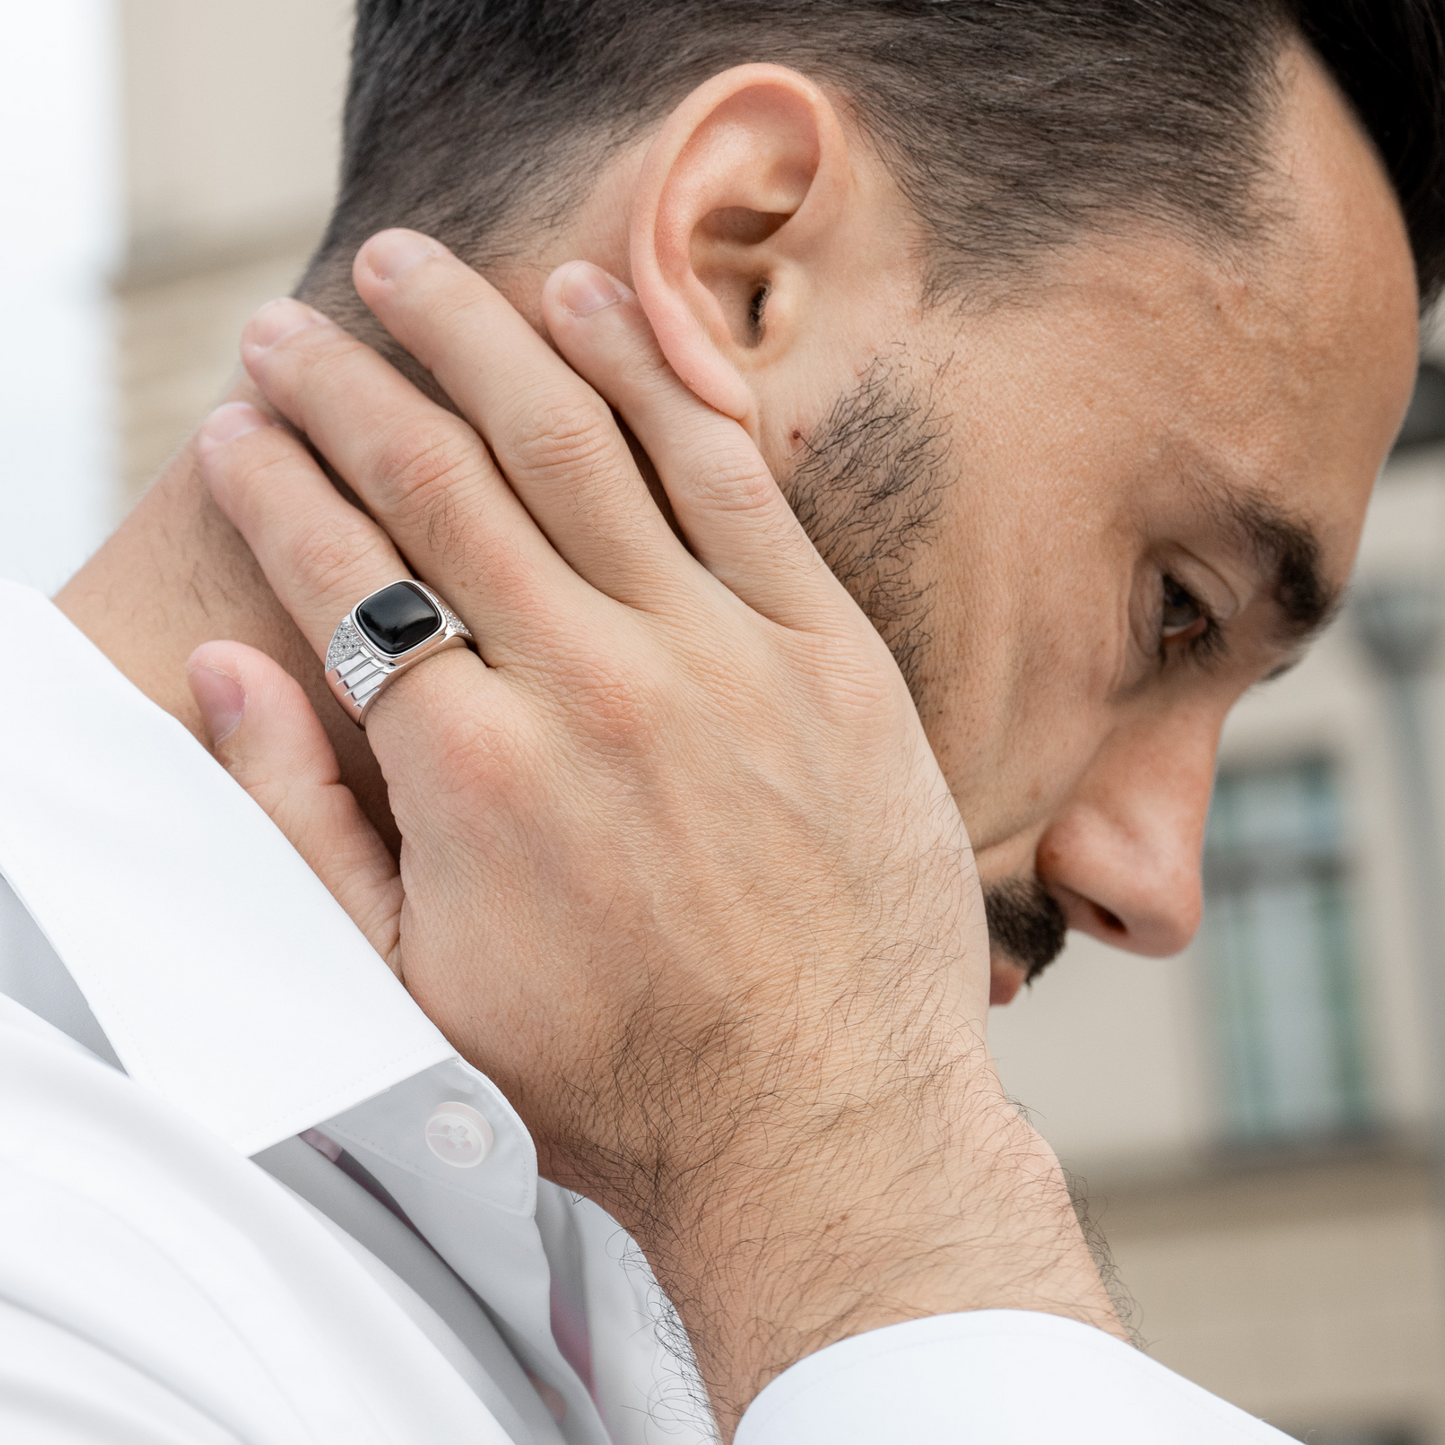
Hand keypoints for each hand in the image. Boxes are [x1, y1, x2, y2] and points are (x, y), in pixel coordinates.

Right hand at [188, 229, 1118, 1430]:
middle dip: (344, 384)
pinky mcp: (826, 650)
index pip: (341, 572)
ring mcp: (721, 655)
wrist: (823, 1120)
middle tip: (289, 321)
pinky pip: (729, 474)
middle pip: (436, 480)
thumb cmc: (616, 1075)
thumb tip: (234, 671)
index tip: (234, 424)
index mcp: (474, 772)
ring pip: (576, 443)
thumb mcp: (414, 989)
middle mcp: (591, 685)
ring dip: (478, 335)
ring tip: (411, 267)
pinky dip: (651, 373)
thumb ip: (304, 824)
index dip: (270, 482)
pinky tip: (590, 299)